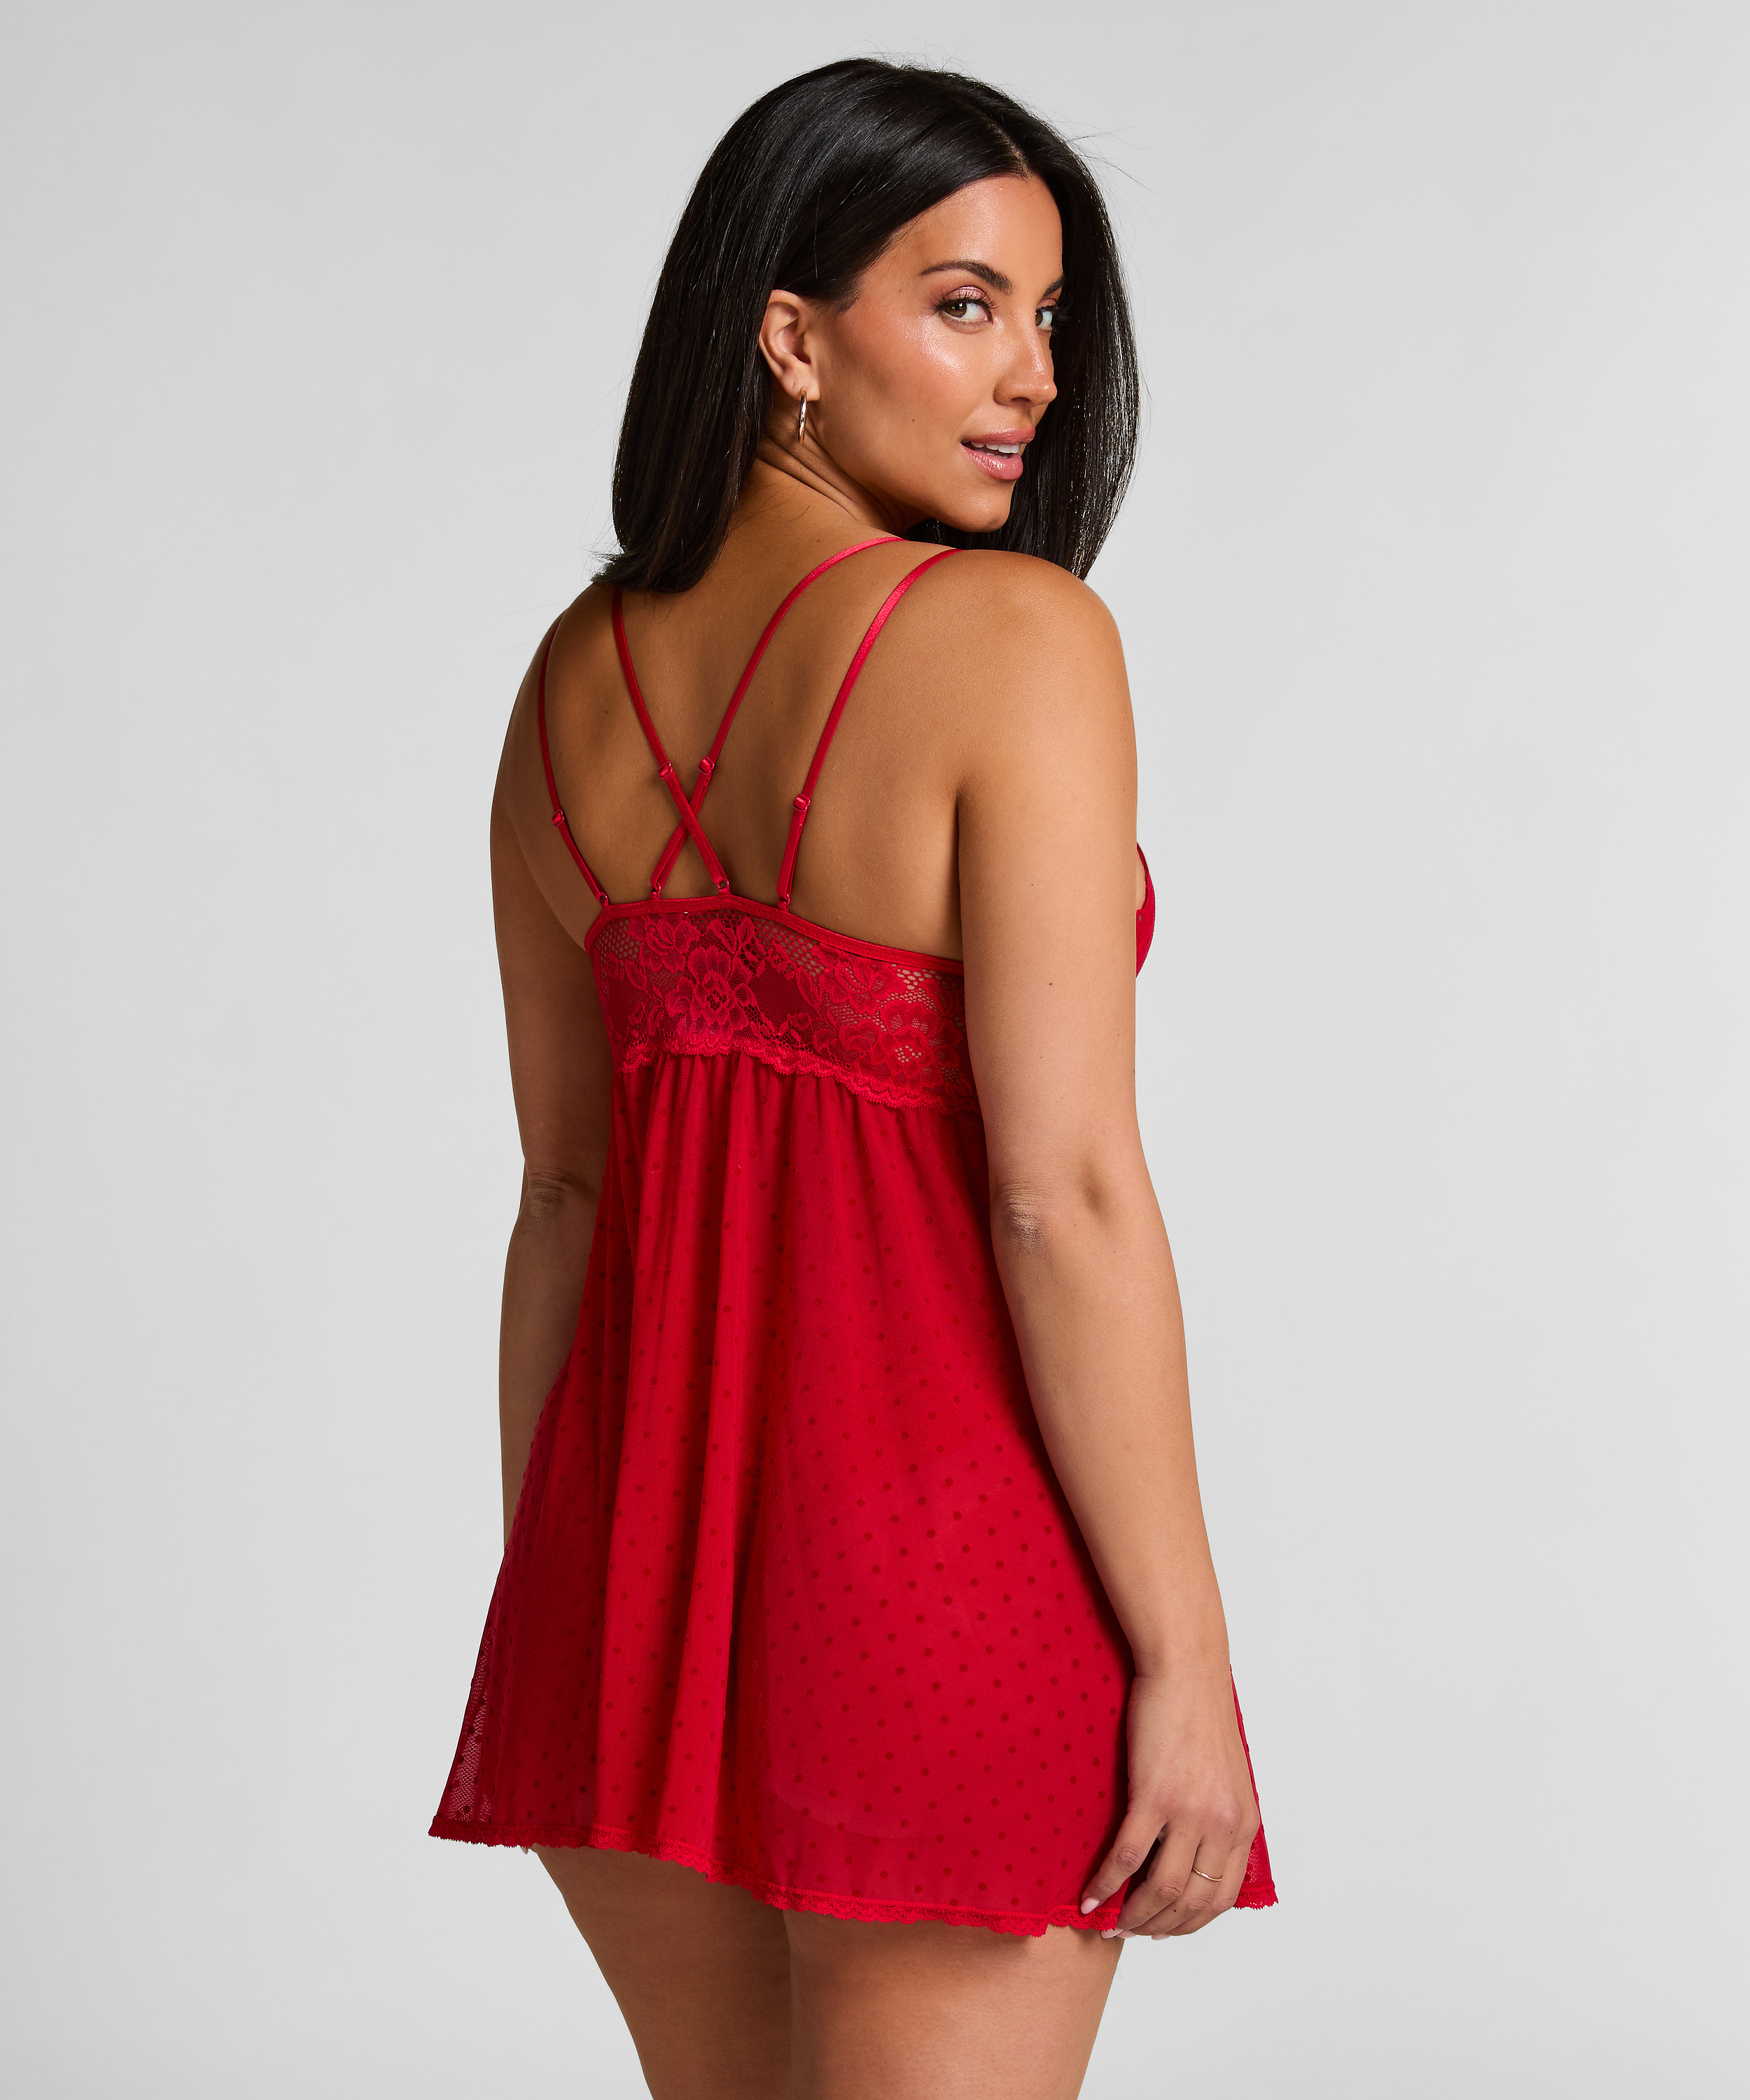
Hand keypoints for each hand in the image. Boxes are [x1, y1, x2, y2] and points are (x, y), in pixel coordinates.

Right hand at [1079, 1667, 1258, 1937]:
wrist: (1185, 1669)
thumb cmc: (1199, 1713)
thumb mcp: (1227, 1774)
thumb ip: (1219, 1815)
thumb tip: (1196, 1849)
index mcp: (1243, 1823)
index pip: (1222, 1897)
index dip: (1191, 1923)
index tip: (1165, 1929)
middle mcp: (1222, 1824)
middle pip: (1193, 1902)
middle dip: (1160, 1926)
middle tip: (1132, 1931)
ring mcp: (1189, 1812)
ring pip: (1162, 1889)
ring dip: (1134, 1915)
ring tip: (1112, 1924)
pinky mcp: (1154, 1796)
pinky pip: (1128, 1857)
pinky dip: (1107, 1884)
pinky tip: (1091, 1897)